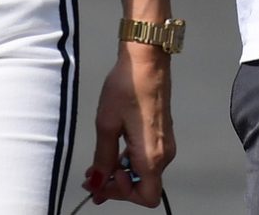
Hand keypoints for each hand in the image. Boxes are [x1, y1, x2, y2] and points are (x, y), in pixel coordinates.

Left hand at [79, 46, 173, 205]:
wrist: (146, 60)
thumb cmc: (127, 87)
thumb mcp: (107, 124)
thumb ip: (103, 158)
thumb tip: (97, 182)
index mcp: (152, 156)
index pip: (145, 197)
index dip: (121, 194)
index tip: (101, 181)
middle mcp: (164, 154)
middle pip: (144, 187)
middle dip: (117, 185)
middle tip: (93, 178)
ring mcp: (165, 143)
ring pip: (145, 172)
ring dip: (122, 173)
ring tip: (98, 166)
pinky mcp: (162, 133)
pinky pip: (147, 157)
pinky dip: (129, 160)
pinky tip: (113, 151)